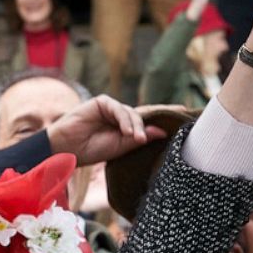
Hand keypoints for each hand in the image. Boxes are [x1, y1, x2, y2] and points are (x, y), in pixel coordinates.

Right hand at [45, 96, 163, 165]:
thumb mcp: (120, 147)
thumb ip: (138, 138)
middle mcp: (120, 116)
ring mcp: (111, 108)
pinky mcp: (102, 102)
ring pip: (132, 113)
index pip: (148, 120)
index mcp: (125, 127)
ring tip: (134, 139)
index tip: (184, 112)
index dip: (164, 116)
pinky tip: (126, 132)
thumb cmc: (91, 150)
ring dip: (135, 126)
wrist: (68, 149)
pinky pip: (119, 108)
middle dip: (152, 122)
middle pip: (143, 115)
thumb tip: (161, 132)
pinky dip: (124, 119)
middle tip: (162, 129)